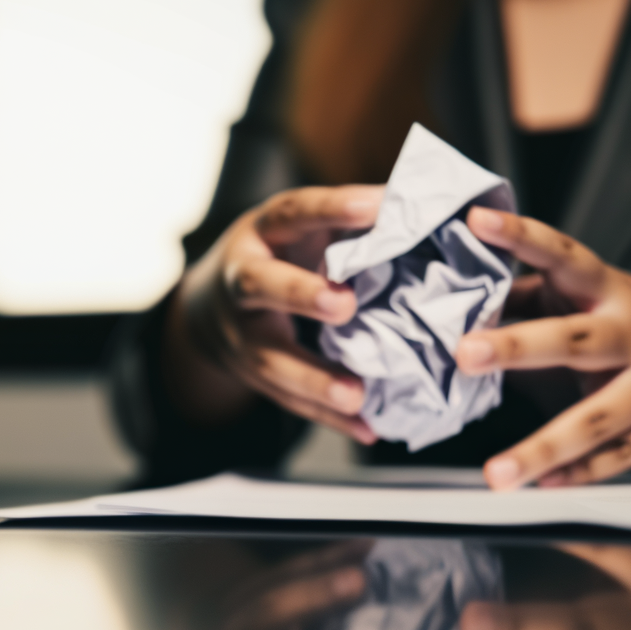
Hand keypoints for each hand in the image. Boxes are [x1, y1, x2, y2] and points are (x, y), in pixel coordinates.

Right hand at [165, 186, 382, 440]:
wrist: (210, 308)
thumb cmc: (279, 256)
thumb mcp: (300, 228)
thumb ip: (346, 220)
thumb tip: (420, 202)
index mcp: (261, 234)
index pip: (293, 213)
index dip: (330, 208)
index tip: (374, 206)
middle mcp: (242, 281)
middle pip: (261, 286)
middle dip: (300, 295)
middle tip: (345, 306)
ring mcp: (241, 334)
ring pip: (270, 358)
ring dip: (314, 378)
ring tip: (355, 395)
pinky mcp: (253, 374)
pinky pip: (288, 400)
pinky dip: (327, 416)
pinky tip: (365, 427)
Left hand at [457, 207, 630, 489]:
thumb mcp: (591, 297)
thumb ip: (530, 295)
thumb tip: (462, 294)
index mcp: (610, 290)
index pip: (564, 255)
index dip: (522, 236)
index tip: (478, 221)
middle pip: (575, 339)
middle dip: (518, 346)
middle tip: (465, 353)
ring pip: (595, 419)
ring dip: (542, 448)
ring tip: (497, 471)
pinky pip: (615, 457)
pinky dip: (577, 474)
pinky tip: (542, 484)